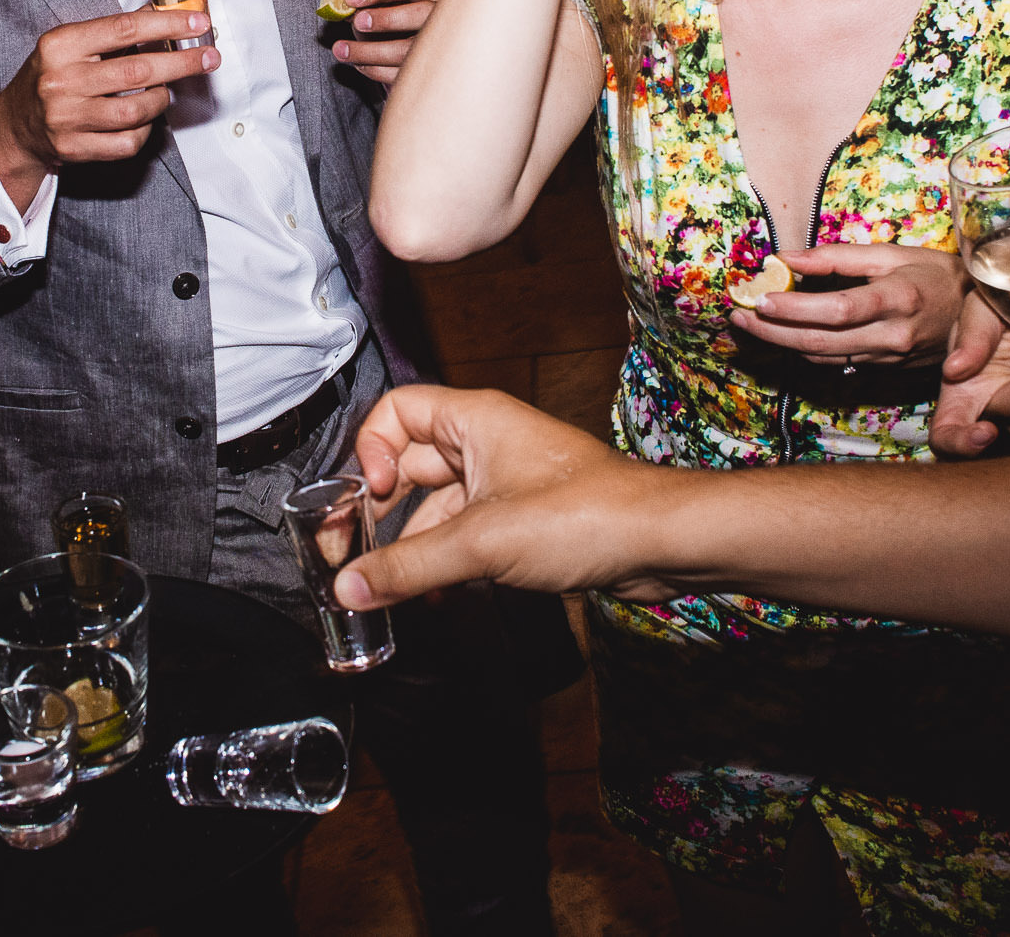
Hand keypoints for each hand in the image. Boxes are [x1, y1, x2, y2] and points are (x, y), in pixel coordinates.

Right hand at [0, 8, 220, 207]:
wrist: (14, 126)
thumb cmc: (52, 77)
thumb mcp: (72, 45)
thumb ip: (115, 30)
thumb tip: (164, 12)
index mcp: (61, 45)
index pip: (124, 28)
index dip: (166, 24)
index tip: (198, 22)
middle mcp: (62, 80)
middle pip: (137, 71)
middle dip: (182, 63)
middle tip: (209, 58)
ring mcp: (66, 118)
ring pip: (136, 111)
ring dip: (161, 100)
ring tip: (164, 92)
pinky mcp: (73, 148)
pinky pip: (127, 143)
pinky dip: (145, 131)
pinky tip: (144, 121)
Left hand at [330, 0, 449, 83]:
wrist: (447, 32)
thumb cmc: (416, 6)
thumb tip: (346, 6)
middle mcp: (441, 14)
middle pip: (417, 16)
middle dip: (384, 20)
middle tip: (357, 22)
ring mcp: (439, 43)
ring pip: (407, 50)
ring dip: (370, 52)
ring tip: (341, 50)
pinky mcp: (429, 68)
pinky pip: (402, 73)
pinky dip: (376, 70)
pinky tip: (358, 63)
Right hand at [337, 385, 683, 607]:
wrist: (661, 543)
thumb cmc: (586, 514)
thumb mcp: (483, 541)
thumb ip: (409, 565)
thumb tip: (349, 587)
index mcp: (474, 420)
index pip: (395, 412)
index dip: (370, 452)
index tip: (371, 497)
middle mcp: (486, 443)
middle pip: (407, 465)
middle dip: (376, 510)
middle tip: (349, 556)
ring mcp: (504, 483)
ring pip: (435, 508)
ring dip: (409, 547)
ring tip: (385, 591)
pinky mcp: (522, 521)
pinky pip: (464, 535)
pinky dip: (441, 562)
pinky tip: (429, 597)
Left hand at [730, 243, 971, 367]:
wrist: (972, 313)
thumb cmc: (931, 273)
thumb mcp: (890, 253)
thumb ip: (836, 257)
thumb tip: (786, 258)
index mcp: (898, 298)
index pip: (838, 309)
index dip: (796, 308)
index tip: (761, 300)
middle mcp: (893, 335)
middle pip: (822, 340)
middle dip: (773, 331)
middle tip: (738, 316)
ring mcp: (888, 357)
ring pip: (823, 356)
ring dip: (780, 342)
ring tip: (748, 323)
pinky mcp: (883, 369)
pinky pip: (835, 361)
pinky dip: (803, 349)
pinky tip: (781, 334)